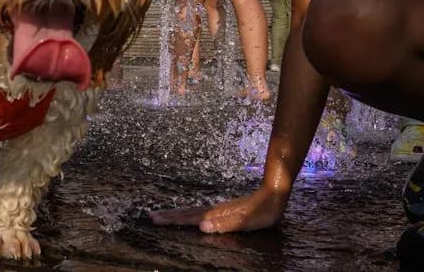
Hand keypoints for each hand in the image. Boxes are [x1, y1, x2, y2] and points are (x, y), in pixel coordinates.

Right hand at [148, 185, 286, 233]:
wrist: (272, 196)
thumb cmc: (260, 212)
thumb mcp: (243, 221)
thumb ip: (223, 224)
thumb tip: (200, 226)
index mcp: (215, 214)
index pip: (188, 217)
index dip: (172, 219)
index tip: (154, 219)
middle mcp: (213, 210)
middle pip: (186, 213)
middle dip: (169, 216)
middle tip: (151, 216)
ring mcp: (217, 209)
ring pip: (192, 212)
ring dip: (176, 214)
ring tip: (164, 215)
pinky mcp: (223, 210)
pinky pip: (199, 212)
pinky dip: (188, 214)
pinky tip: (189, 216)